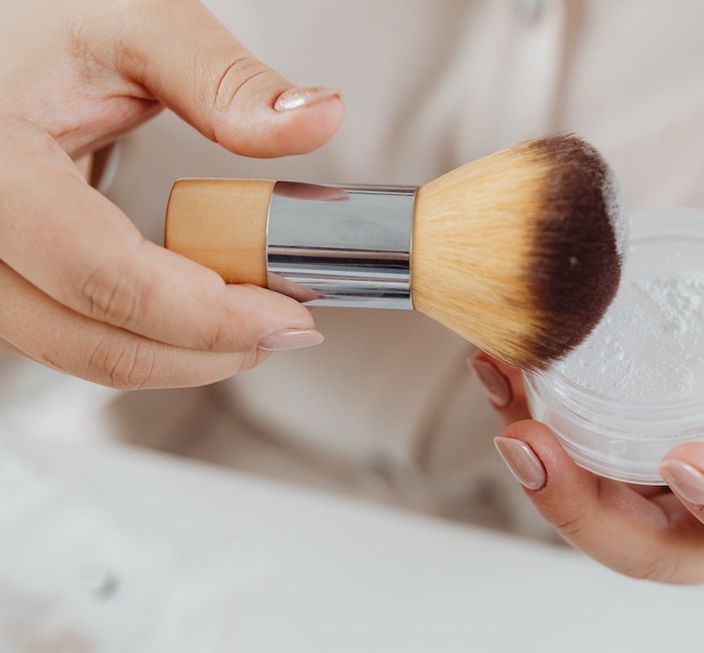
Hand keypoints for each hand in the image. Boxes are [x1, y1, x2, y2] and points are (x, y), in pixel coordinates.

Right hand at [0, 0, 343, 388]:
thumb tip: (315, 118)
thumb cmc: (38, 12)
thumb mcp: (134, 21)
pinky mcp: (0, 272)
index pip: (106, 276)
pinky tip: (196, 309)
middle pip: (92, 339)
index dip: (208, 316)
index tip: (287, 317)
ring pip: (77, 350)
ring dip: (175, 353)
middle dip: (204, 351)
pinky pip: (66, 330)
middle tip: (285, 330)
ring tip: (252, 322)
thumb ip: (225, 80)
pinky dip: (140, 333)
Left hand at [469, 264, 703, 581]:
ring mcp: (664, 494)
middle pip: (648, 548)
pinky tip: (500, 365)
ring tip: (501, 383)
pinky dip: (530, 415)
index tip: (690, 461)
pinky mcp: (626, 458)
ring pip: (594, 507)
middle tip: (528, 444)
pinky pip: (573, 456)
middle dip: (581, 509)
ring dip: (536, 460)